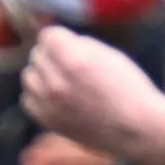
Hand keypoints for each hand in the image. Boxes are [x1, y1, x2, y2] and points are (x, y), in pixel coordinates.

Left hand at [20, 27, 164, 164]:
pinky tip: (53, 95)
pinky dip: (37, 94)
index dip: (59, 36)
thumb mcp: (110, 54)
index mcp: (74, 60)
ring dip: (41, 73)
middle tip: (66, 60)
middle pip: (36, 54)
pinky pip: (28, 100)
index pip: (47, 35)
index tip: (66, 41)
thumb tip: (61, 38)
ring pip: (28, 76)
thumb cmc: (130, 89)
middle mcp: (56, 82)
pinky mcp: (48, 121)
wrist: (137, 129)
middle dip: (50, 53)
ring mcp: (49, 104)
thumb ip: (80, 43)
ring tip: (59, 78)